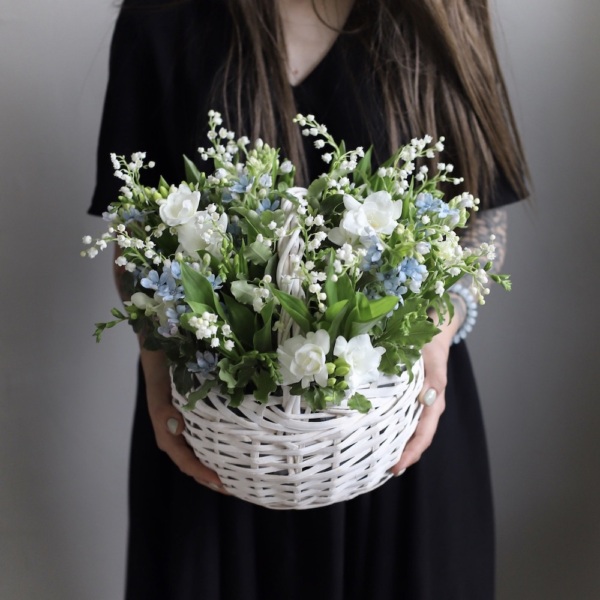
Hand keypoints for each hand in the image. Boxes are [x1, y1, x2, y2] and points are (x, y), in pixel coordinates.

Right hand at [140, 346, 227, 493]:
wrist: (159, 348)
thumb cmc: (162, 368)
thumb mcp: (160, 387)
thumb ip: (163, 410)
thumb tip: (176, 430)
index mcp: (166, 431)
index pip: (186, 461)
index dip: (203, 474)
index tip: (223, 484)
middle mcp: (174, 432)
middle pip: (193, 463)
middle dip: (211, 478)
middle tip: (236, 488)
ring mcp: (182, 426)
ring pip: (198, 453)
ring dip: (215, 466)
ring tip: (237, 477)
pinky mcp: (190, 417)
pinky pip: (203, 439)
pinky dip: (216, 449)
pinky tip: (232, 449)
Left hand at [390, 317, 455, 474]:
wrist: (434, 330)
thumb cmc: (432, 345)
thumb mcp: (433, 359)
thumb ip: (434, 379)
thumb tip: (428, 400)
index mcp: (434, 401)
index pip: (423, 435)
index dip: (411, 453)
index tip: (396, 468)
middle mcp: (427, 406)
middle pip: (417, 439)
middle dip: (403, 456)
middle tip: (384, 471)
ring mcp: (419, 402)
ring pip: (410, 431)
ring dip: (399, 446)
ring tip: (380, 461)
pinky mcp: (411, 396)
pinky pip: (404, 418)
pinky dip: (395, 431)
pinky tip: (380, 435)